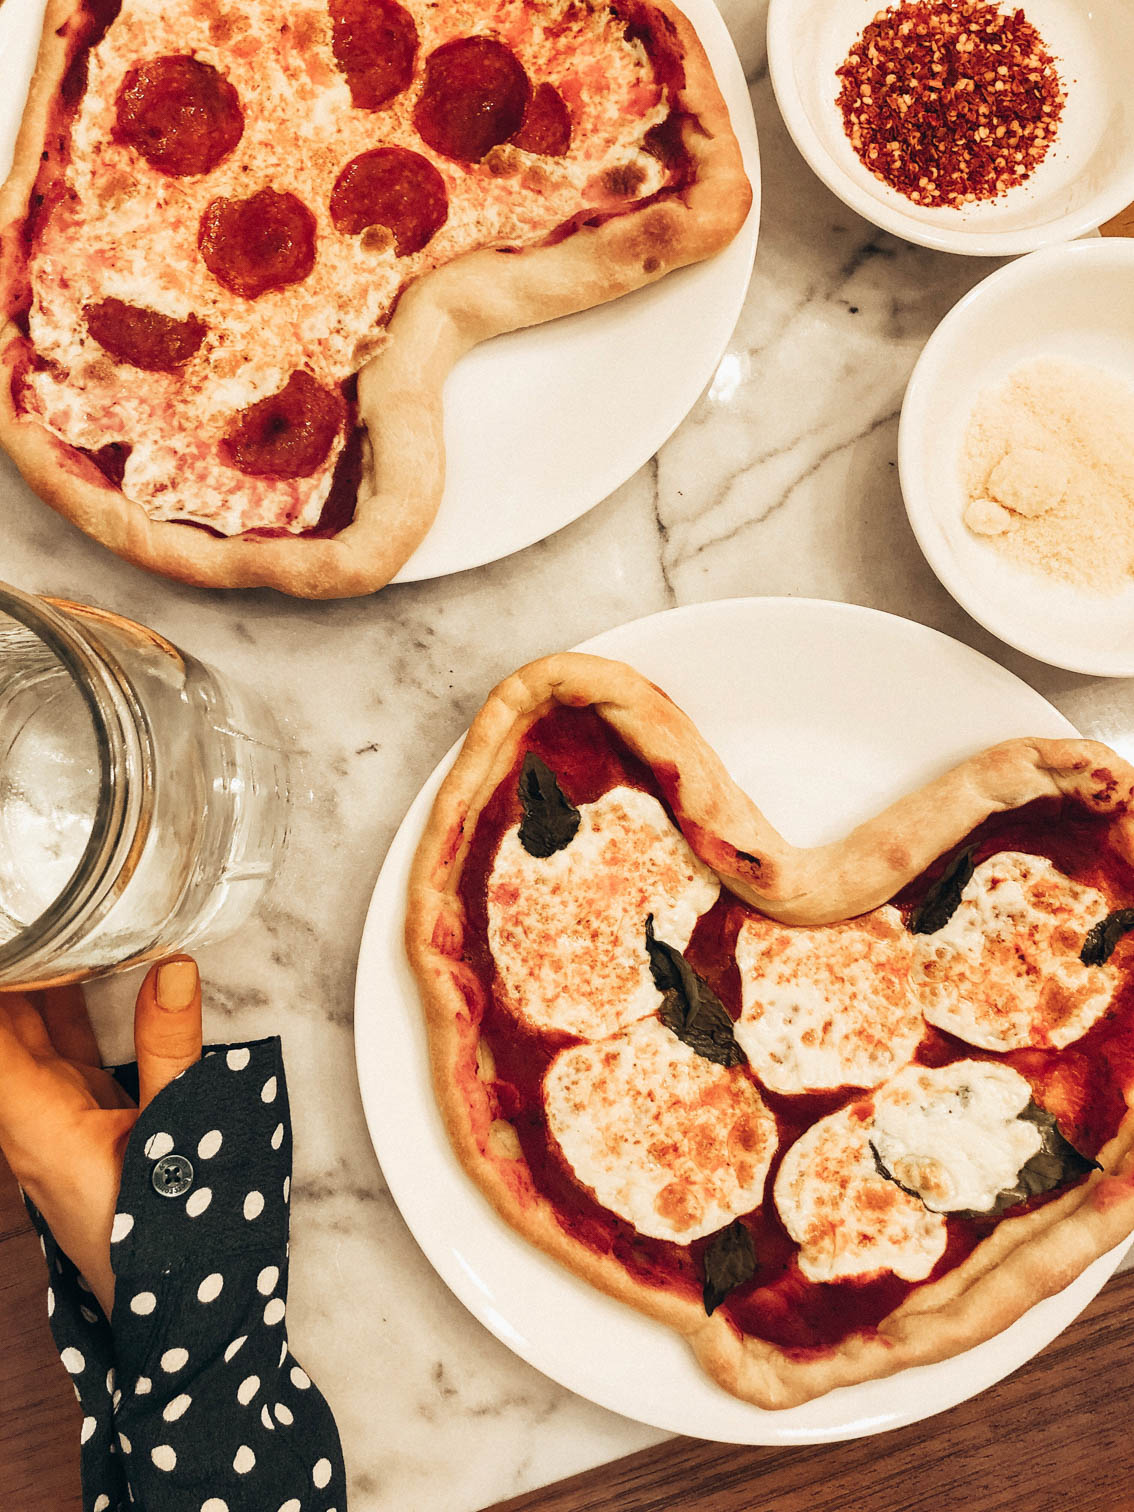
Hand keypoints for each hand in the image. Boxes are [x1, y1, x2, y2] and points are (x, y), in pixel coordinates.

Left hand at [0, 957, 202, 1314]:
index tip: (10, 930)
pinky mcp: (88, 1128)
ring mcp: (58, 1126)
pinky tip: (86, 976)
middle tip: (30, 917)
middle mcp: (33, 1124)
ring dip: (35, 987)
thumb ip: (170, 1048)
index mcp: (36, 1126)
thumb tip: (170, 969)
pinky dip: (67, 1012)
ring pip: (29, 1041)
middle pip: (2, 1035)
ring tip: (53, 928)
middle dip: (14, 974)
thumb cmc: (172, 1246)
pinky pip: (62, 1056)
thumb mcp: (178, 1137)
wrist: (184, 1316)